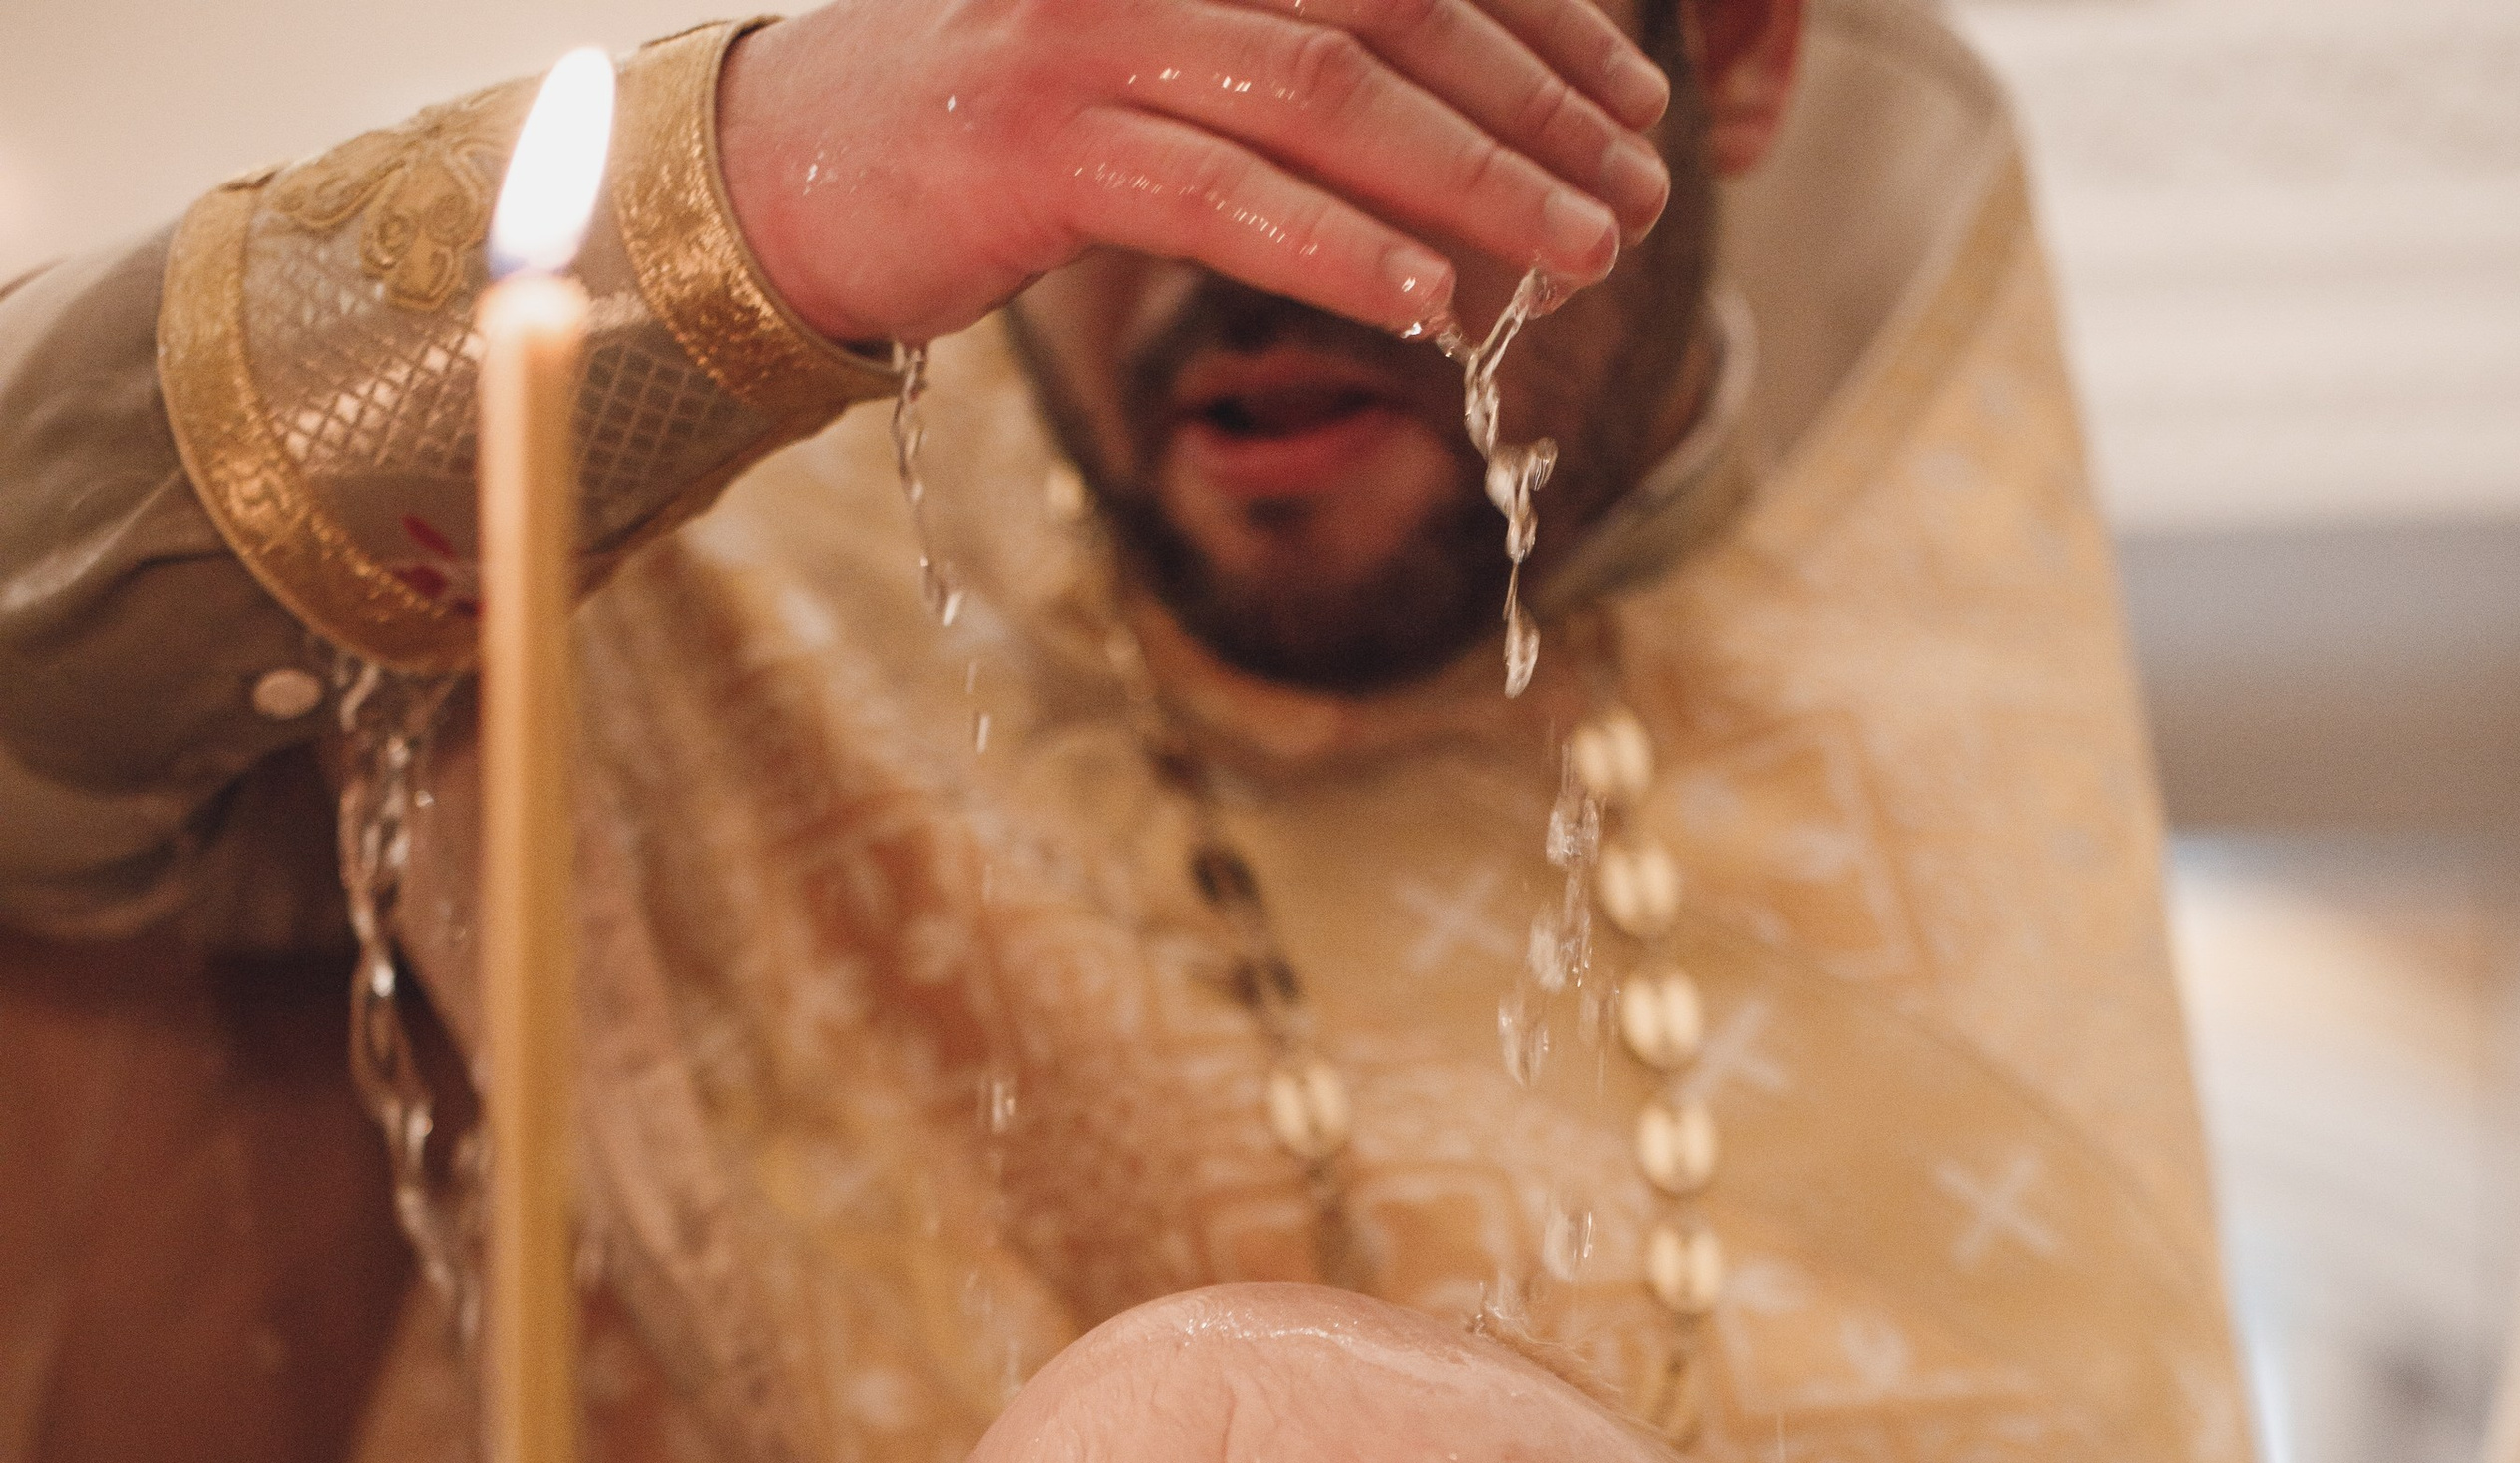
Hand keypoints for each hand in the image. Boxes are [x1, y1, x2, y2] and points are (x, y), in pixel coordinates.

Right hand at [718, 0, 1673, 352]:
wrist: (801, 166)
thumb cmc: (1007, 126)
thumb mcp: (1169, 68)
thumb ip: (1296, 75)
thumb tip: (1462, 138)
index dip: (1544, 20)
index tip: (1636, 106)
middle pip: (1397, 6)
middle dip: (1540, 105)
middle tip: (1642, 194)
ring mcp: (1094, 34)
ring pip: (1330, 93)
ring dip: (1477, 179)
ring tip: (1580, 252)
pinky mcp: (1041, 146)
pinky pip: (1221, 195)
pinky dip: (1337, 245)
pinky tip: (1430, 300)